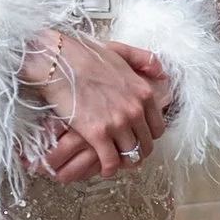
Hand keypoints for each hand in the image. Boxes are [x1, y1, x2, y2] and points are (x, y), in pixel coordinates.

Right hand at [22, 32, 173, 180]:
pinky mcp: (98, 134)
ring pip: (131, 155)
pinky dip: (109, 168)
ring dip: (123, 161)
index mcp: (143, 92)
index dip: (147, 136)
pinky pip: (111, 161)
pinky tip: (104, 168)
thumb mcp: (120, 51)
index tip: (137, 139)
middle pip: (146, 144)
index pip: (157, 127)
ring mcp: (118, 123)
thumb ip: (144, 60)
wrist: (58, 62)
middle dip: (137, 152)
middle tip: (125, 154)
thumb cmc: (84, 55)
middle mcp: (135, 109)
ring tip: (114, 162)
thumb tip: (162, 73)